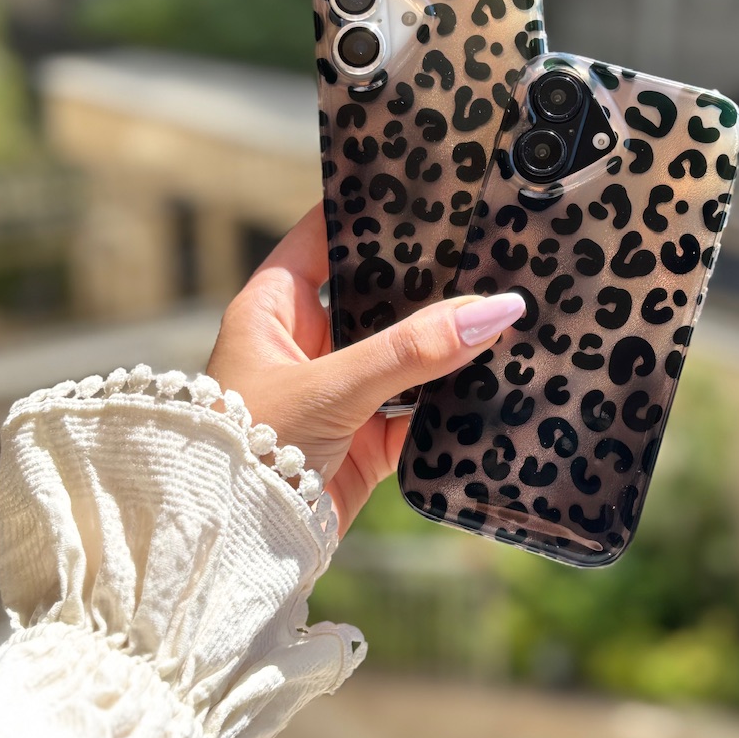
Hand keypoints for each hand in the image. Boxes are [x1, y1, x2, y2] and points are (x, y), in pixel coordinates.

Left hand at [206, 203, 523, 533]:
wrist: (238, 547)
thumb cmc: (251, 450)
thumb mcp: (333, 386)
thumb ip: (412, 349)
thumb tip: (495, 309)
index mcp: (274, 309)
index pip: (324, 237)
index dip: (367, 213)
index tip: (422, 189)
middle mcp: (306, 344)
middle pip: (376, 296)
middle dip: (425, 283)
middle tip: (481, 250)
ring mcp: (338, 392)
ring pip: (403, 354)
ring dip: (442, 345)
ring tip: (500, 311)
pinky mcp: (364, 440)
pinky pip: (418, 409)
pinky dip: (450, 402)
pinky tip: (492, 381)